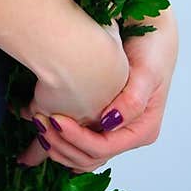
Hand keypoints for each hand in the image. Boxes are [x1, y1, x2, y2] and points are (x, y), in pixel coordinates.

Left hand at [17, 6, 179, 171]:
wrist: (152, 33)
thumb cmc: (152, 50)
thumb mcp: (147, 72)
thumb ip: (133, 99)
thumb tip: (110, 121)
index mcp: (142, 129)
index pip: (104, 148)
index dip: (77, 138)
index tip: (54, 119)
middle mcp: (128, 135)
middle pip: (91, 157)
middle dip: (63, 146)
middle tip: (39, 124)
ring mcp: (115, 130)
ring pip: (83, 155)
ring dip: (59, 146)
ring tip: (37, 126)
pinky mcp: (102, 121)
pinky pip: (80, 142)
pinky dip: (62, 141)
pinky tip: (44, 132)